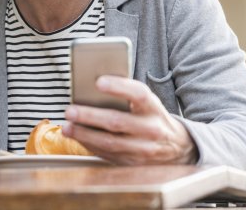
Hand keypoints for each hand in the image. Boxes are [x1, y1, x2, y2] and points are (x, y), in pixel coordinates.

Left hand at [62, 75, 196, 165]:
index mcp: (154, 108)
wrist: (178, 148)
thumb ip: (126, 95)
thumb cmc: (153, 117)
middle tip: (70, 110)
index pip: (139, 94)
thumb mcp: (148, 103)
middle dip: (90, 116)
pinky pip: (108, 155)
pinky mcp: (134, 163)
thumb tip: (92, 87)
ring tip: (67, 127)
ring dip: (84, 135)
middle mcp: (151, 129)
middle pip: (117, 121)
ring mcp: (143, 150)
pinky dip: (90, 146)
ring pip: (110, 143)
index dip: (119, 87)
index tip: (98, 81)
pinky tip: (78, 137)